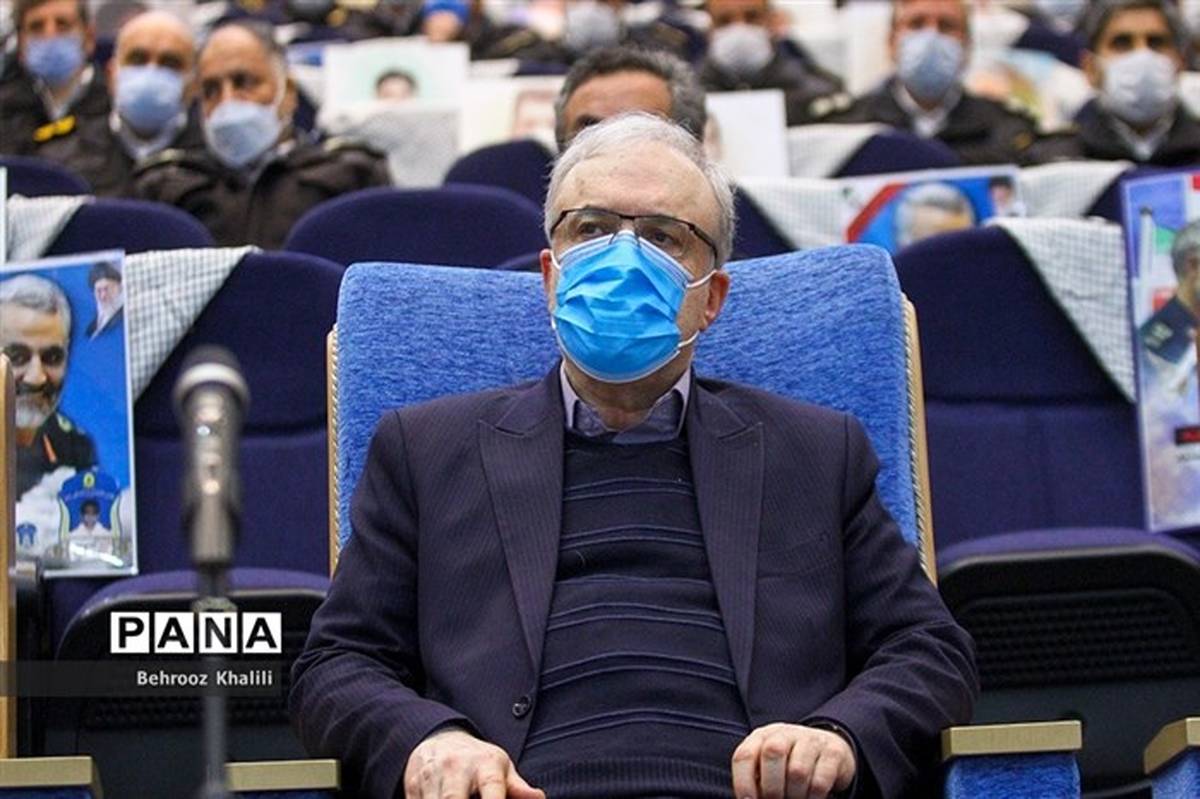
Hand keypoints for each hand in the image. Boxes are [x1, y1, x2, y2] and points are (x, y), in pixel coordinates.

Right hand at [403, 728, 544, 798]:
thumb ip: (517, 787)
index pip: (491, 786)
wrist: (437, 738)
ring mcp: (430, 777)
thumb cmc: (476, 760)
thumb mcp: (499, 766)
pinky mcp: (412, 787)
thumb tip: (539, 798)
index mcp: (484, 763)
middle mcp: (455, 768)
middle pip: (454, 798)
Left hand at [731, 723, 855, 798]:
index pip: (744, 755)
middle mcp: (785, 734)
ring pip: (797, 771)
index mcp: (762, 737)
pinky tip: (811, 798)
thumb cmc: (789, 762)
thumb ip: (756, 780)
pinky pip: (820, 781)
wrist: (827, 746)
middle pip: (772, 753)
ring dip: (794, 795)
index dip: (743, 783)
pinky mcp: (833, 752)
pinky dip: (813, 797)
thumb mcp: (768, 767)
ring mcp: (811, 740)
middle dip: (771, 787)